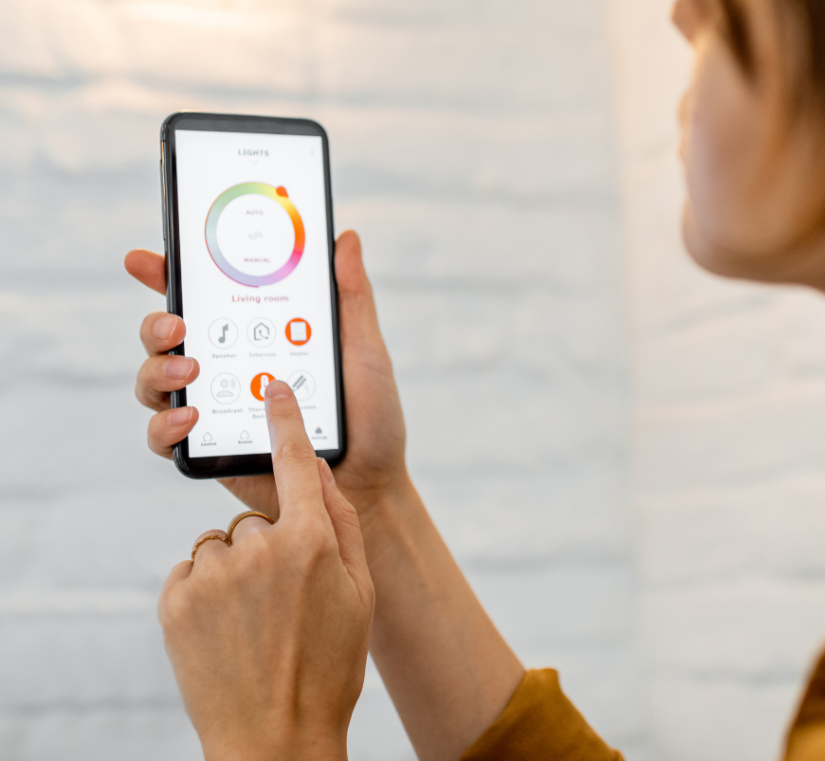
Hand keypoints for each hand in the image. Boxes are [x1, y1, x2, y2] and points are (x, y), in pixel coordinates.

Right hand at [125, 231, 407, 519]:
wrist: (371, 483)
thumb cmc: (370, 415)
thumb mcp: (364, 349)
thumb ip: (351, 296)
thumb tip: (346, 238)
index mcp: (257, 334)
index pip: (204, 298)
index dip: (168, 274)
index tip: (146, 259)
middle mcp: (227, 365)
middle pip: (166, 335)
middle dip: (157, 322)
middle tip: (177, 322)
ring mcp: (214, 407)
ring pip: (156, 380)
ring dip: (158, 369)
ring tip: (190, 371)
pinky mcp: (208, 450)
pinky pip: (165, 436)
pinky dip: (165, 425)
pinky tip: (190, 418)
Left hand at [159, 381, 373, 760]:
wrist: (274, 739)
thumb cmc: (329, 666)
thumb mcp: (358, 592)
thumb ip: (342, 524)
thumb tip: (319, 473)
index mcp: (312, 542)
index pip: (296, 461)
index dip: (285, 419)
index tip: (275, 387)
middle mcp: (261, 548)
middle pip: (258, 518)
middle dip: (269, 546)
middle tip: (283, 601)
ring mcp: (215, 574)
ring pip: (222, 544)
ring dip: (235, 571)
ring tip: (252, 622)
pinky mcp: (178, 600)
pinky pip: (193, 571)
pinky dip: (206, 593)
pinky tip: (225, 631)